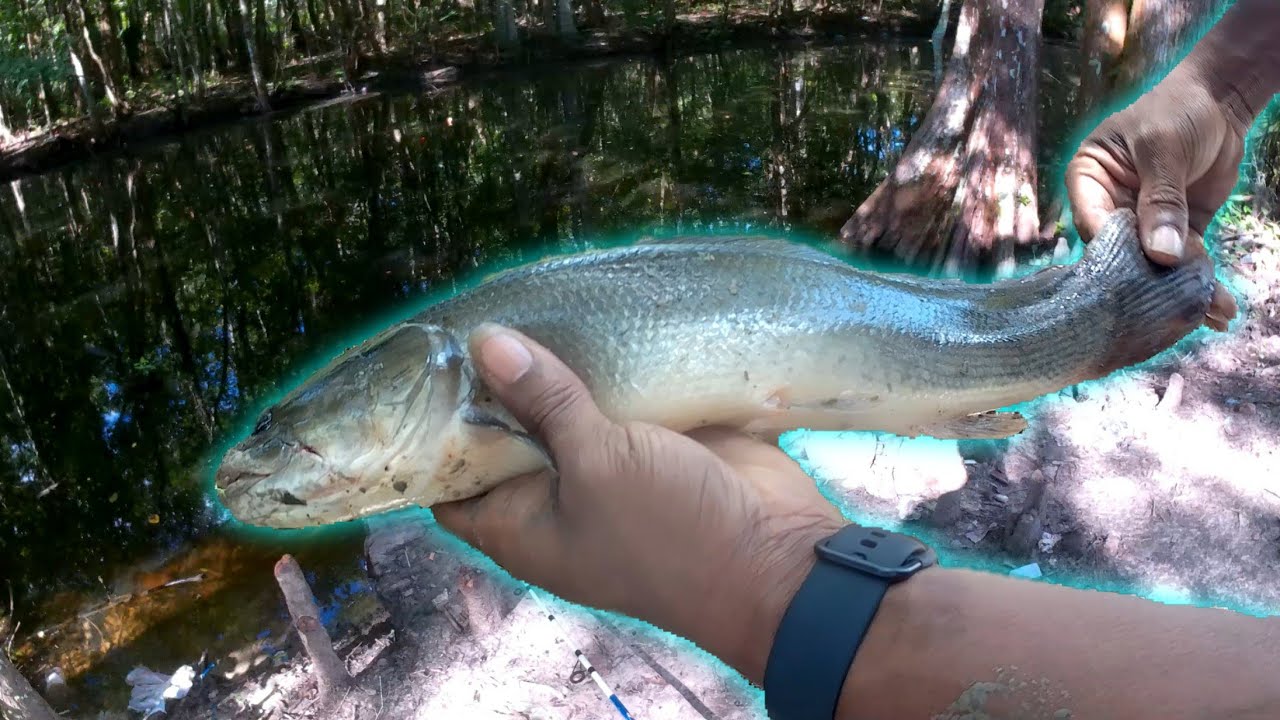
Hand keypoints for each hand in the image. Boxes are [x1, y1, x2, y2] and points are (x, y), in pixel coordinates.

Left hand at [432, 324, 846, 681]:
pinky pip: (617, 401)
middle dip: (494, 383)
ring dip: (554, 368)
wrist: (776, 557)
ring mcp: (606, 470)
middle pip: (508, 435)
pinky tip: (591, 313)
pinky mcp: (652, 443)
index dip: (431, 433)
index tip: (425, 368)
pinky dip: (607, 366)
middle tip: (475, 312)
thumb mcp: (597, 463)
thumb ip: (543, 402)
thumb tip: (485, 343)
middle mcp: (555, 498)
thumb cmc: (668, 528)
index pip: (452, 481)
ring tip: (525, 299)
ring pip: (565, 411)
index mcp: (520, 524)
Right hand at [1066, 59, 1240, 330]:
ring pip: (1156, 265)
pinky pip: (1185, 262)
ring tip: (1210, 315)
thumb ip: (1162, 200)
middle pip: (1122, 254)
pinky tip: (1219, 309)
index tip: (1136, 276)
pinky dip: (1202, 283)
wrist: (1220, 99)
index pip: (1094, 226)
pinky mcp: (1176, 232)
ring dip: (1182, 290)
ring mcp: (1143, 223)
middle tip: (1169, 312)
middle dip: (1150, 282)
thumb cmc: (1177, 110)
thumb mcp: (1163, 148)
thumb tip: (1162, 255)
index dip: (1113, 253)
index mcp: (1089, 183)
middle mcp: (1109, 208)